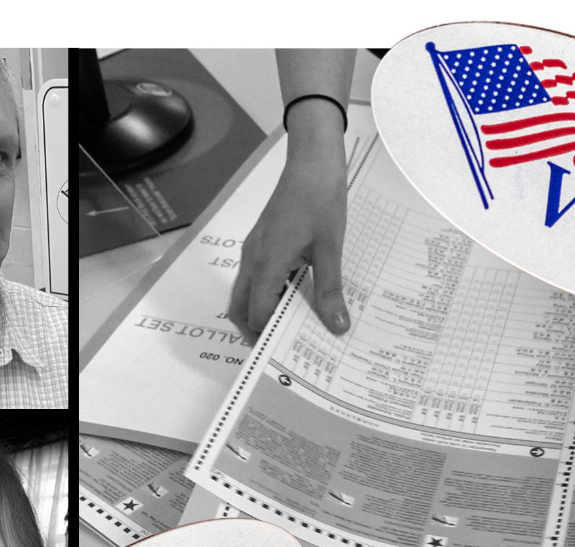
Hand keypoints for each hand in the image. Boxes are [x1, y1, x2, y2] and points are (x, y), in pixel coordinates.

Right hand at [231, 128, 349, 336]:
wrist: (312, 161)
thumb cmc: (321, 200)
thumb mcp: (330, 248)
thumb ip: (329, 289)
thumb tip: (336, 325)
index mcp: (266, 263)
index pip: (256, 314)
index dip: (268, 338)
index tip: (288, 356)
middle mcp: (252, 259)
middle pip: (239, 309)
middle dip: (255, 331)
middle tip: (282, 348)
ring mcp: (253, 250)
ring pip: (245, 293)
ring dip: (261, 312)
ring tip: (292, 325)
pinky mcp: (260, 242)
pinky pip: (255, 277)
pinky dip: (267, 294)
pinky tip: (296, 295)